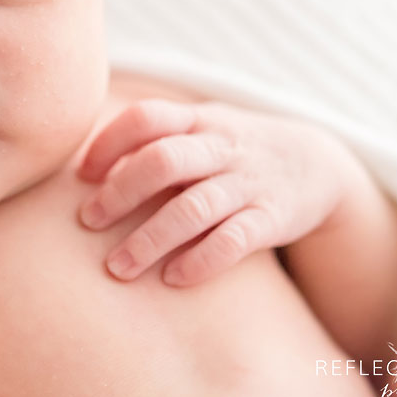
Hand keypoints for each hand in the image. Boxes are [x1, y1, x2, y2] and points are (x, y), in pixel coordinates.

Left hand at [76, 99, 357, 286]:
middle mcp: (222, 147)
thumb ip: (149, 142)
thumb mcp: (197, 130)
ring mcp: (248, 182)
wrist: (316, 162)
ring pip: (195, 207)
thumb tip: (79, 166)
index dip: (109, 144)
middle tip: (87, 221)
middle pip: (164, 161)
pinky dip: (202, 259)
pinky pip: (235, 240)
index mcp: (198, 120)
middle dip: (121, 192)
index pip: (146, 118)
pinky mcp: (272, 218)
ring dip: (152, 238)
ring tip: (118, 267)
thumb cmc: (231, 150)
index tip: (81, 177)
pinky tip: (173, 279)